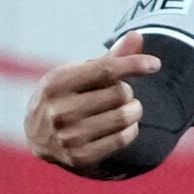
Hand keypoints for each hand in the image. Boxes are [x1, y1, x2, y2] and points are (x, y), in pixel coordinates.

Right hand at [25, 34, 162, 173]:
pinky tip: (125, 126)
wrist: (38, 136)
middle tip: (120, 93)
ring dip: (134, 110)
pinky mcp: (79, 158)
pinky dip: (131, 130)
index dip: (133, 65)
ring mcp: (68, 137)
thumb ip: (109, 58)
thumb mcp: (77, 74)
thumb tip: (137, 36)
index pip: (105, 70)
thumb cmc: (65, 96)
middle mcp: (59, 111)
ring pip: (123, 116)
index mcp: (56, 83)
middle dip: (127, 90)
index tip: (155, 64)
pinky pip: (122, 139)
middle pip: (118, 93)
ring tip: (129, 108)